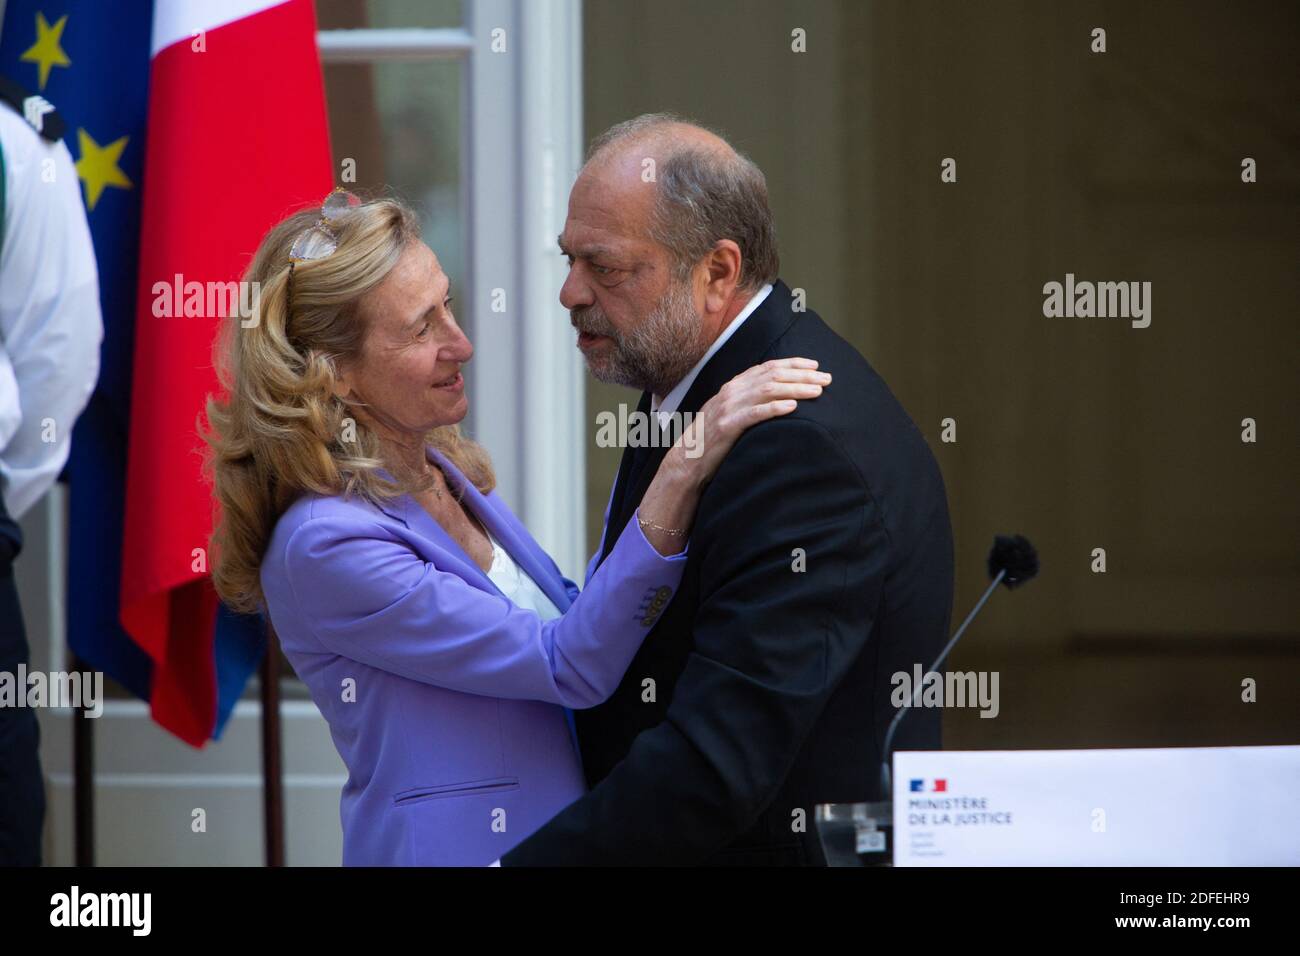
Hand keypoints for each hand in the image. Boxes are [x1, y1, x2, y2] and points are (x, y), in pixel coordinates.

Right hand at [668, 357, 829, 489]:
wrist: (687, 460)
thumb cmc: (713, 439)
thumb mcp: (730, 412)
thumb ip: (749, 401)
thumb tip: (777, 396)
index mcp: (734, 386)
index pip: (768, 367)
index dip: (793, 364)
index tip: (815, 366)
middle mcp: (731, 391)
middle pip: (772, 376)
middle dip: (802, 375)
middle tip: (826, 379)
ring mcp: (728, 407)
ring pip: (768, 391)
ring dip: (795, 389)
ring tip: (817, 391)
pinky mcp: (727, 426)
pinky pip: (755, 413)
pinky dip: (775, 408)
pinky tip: (793, 407)